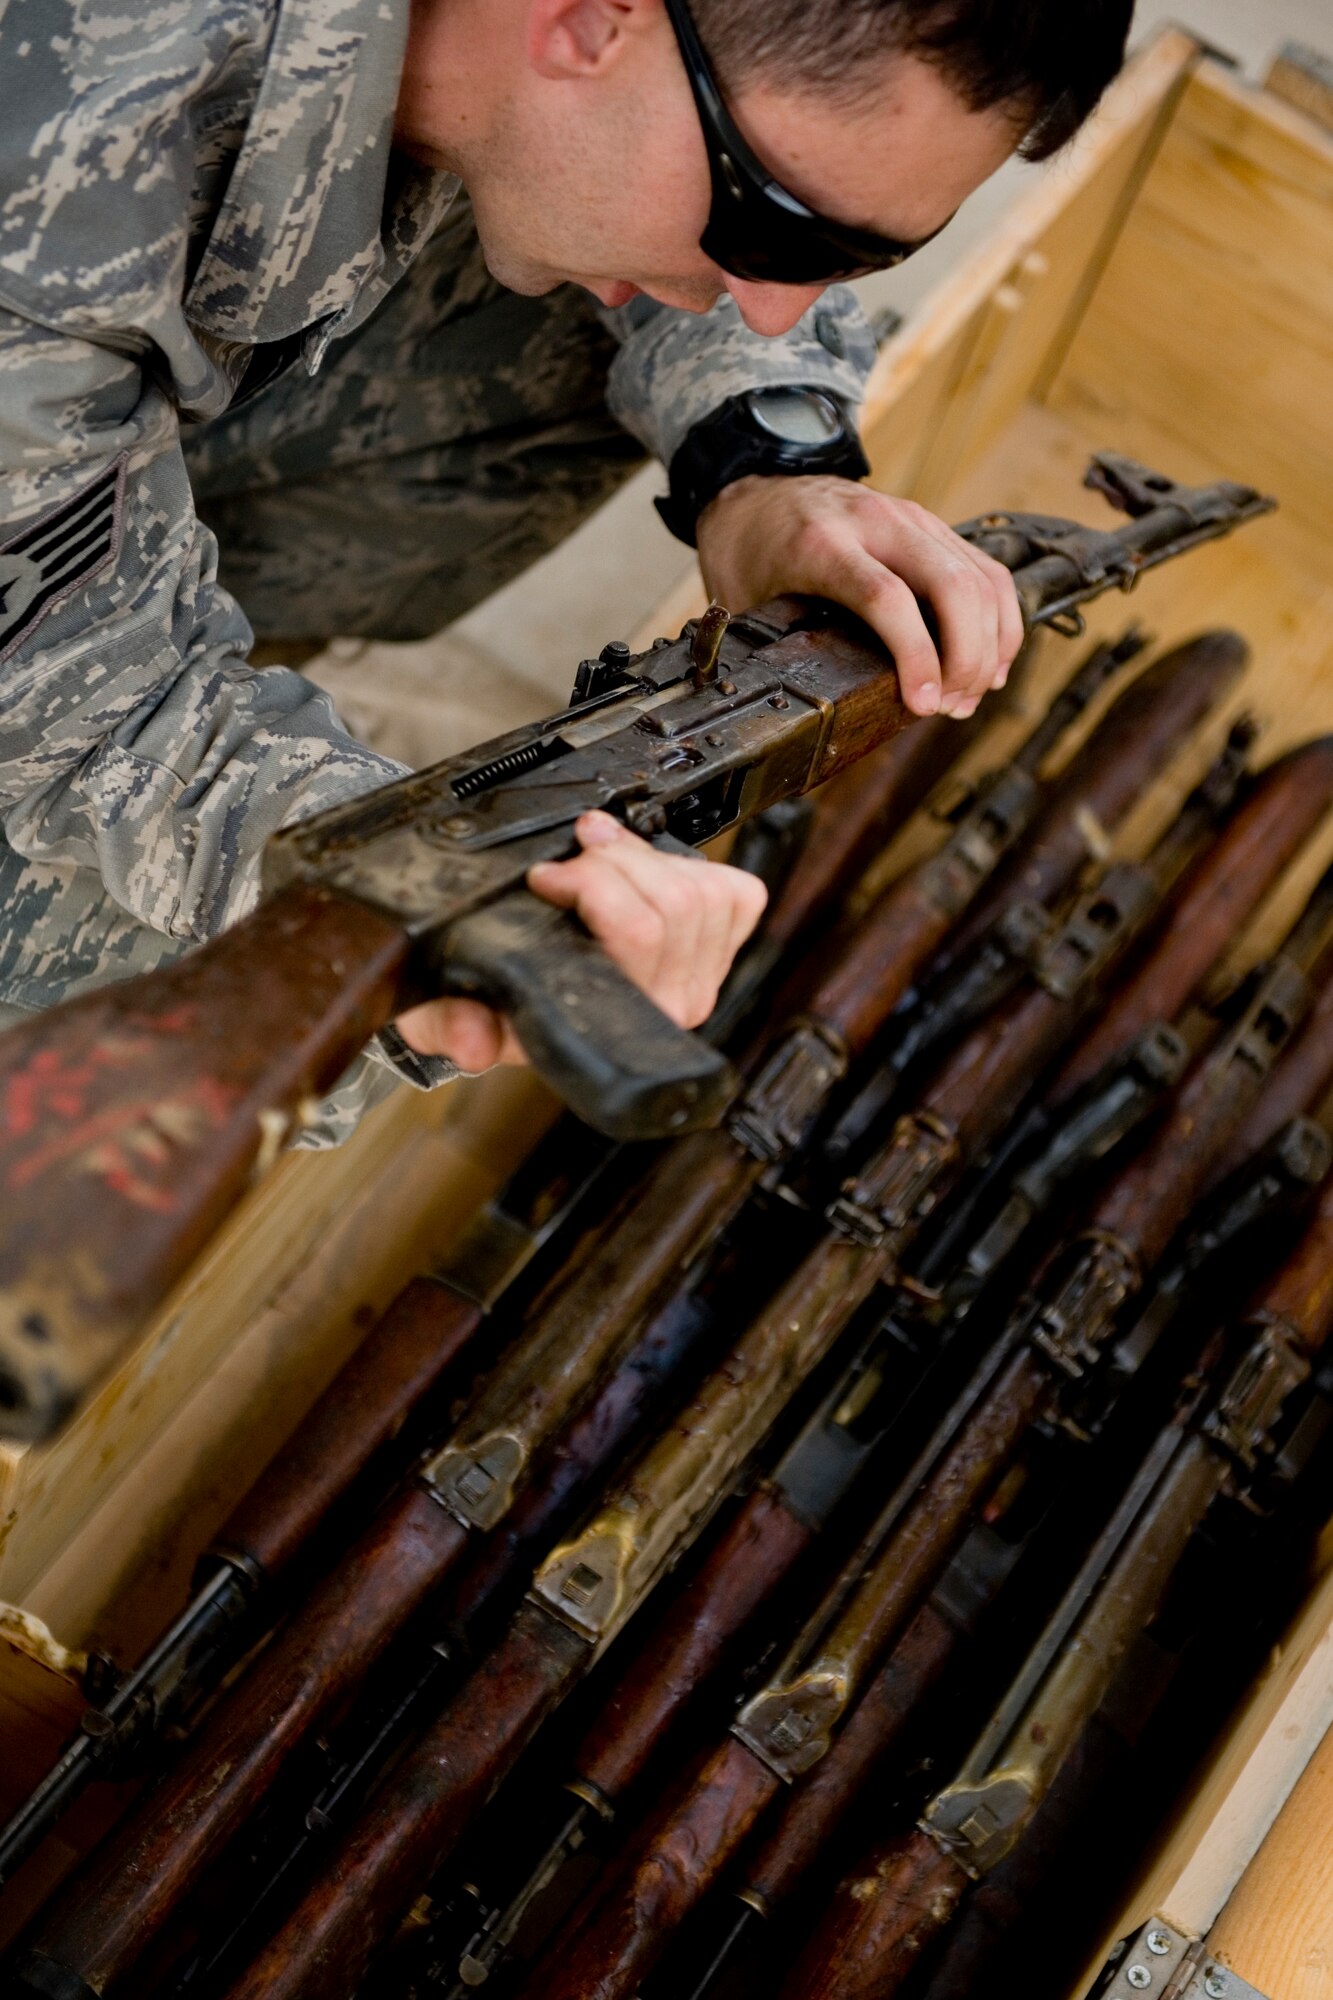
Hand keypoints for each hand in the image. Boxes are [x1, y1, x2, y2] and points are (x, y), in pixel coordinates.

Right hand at [394, 811, 767, 1071]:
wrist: (537, 1004)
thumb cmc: (504, 1002)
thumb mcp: (459, 1013)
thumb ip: (450, 1027)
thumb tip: (469, 1042)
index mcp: (617, 1022)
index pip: (638, 932)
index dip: (591, 883)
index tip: (545, 877)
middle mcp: (669, 1005)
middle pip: (674, 899)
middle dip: (615, 859)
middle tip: (571, 855)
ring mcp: (702, 980)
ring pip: (702, 890)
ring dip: (648, 857)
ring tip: (601, 853)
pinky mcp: (724, 952)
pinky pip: (735, 896)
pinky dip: (698, 869)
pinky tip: (651, 873)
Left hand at [695, 473, 1024, 719]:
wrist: (756, 495)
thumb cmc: (753, 553)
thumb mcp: (751, 603)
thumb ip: (789, 649)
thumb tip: (827, 713)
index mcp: (822, 544)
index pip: (886, 598)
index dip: (916, 656)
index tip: (925, 703)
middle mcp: (874, 522)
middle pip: (952, 585)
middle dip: (966, 657)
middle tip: (952, 706)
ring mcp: (910, 518)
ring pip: (980, 577)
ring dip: (988, 645)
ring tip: (969, 695)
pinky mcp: (932, 525)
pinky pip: (985, 570)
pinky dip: (998, 620)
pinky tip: (990, 661)